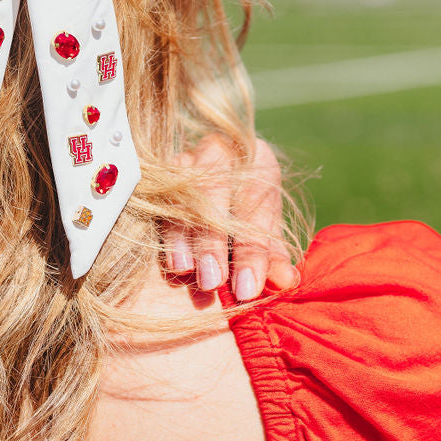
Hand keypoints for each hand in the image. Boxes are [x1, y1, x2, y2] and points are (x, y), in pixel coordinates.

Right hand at [165, 136, 298, 302]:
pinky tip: (170, 260)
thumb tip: (285, 281)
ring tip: (186, 272)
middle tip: (213, 282)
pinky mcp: (157, 170)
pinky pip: (155, 196)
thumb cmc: (246, 209)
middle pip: (214, 190)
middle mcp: (219, 151)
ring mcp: (183, 158)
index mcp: (257, 158)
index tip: (247, 289)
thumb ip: (272, 254)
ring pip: (180, 192)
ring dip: (182, 236)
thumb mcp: (264, 230)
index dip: (252, 250)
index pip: (256, 204)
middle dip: (213, 241)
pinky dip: (164, 230)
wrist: (216, 180)